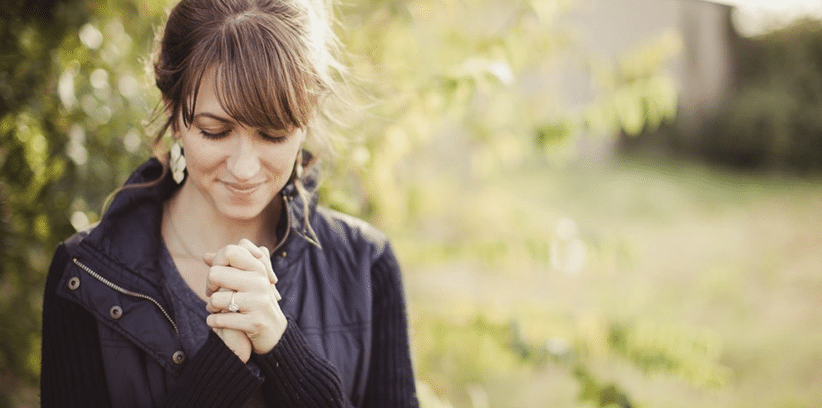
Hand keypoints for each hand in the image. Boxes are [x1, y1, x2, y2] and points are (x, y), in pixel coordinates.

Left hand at [204, 239, 286, 357]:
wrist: (275, 332)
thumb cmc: (256, 301)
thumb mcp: (248, 280)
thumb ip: (229, 266)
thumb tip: (205, 256)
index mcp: (259, 267)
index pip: (230, 251)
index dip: (217, 262)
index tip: (219, 276)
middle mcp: (260, 281)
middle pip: (215, 273)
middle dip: (209, 286)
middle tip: (213, 294)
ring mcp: (259, 301)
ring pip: (215, 298)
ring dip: (211, 307)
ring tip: (217, 310)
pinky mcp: (255, 322)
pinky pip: (220, 319)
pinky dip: (213, 322)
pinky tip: (218, 322)